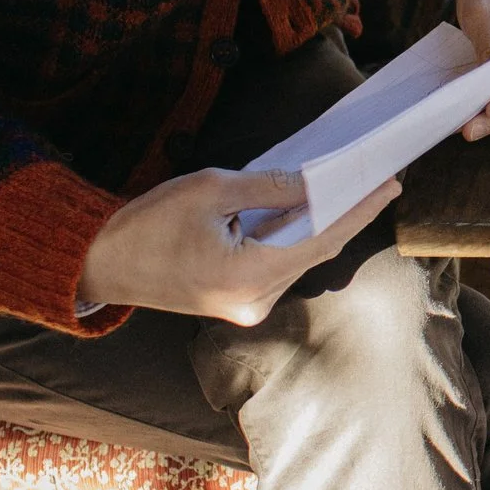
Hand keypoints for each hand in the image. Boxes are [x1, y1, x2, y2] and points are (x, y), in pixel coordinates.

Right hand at [76, 167, 400, 323]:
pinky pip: (278, 267)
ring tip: (350, 191)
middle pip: (315, 252)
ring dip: (320, 227)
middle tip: (376, 181)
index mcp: (248, 276)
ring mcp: (245, 308)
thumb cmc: (147, 223)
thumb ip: (270, 188)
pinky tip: (308, 213)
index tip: (390, 185)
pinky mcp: (235, 303)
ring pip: (298, 260)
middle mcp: (253, 301)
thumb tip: (315, 184)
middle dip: (346, 215)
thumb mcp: (211, 189)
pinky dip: (294, 239)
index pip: (323, 239)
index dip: (360, 210)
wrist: (100, 263)